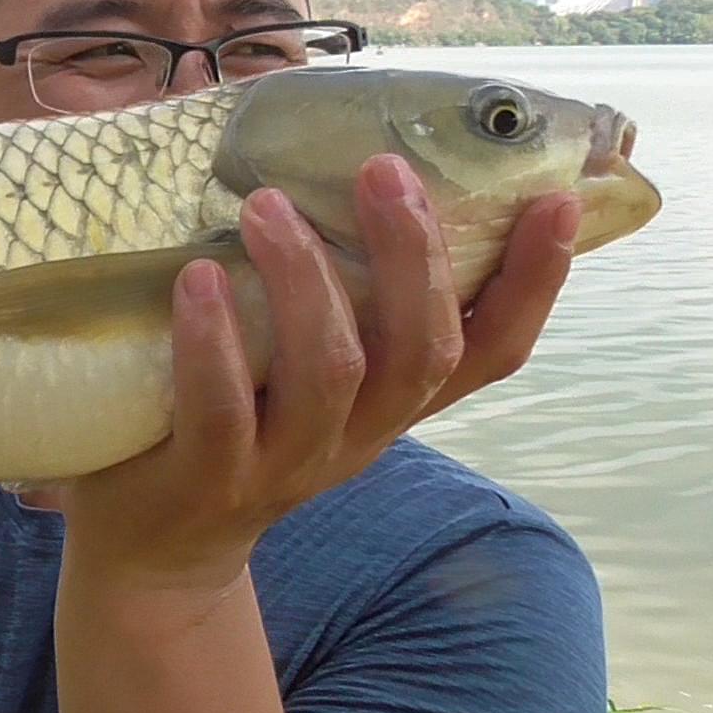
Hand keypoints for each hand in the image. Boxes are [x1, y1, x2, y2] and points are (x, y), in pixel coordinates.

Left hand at [55, 154, 581, 591]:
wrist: (156, 554)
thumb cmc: (232, 422)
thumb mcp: (299, 368)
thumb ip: (333, 294)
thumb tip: (341, 158)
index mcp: (392, 405)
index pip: (490, 352)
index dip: (534, 286)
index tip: (556, 203)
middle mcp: (356, 437)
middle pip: (419, 352)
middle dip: (412, 257)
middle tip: (384, 169)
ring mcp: (285, 465)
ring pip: (329, 374)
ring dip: (304, 281)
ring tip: (265, 206)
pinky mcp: (207, 481)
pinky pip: (221, 410)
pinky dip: (214, 343)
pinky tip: (198, 280)